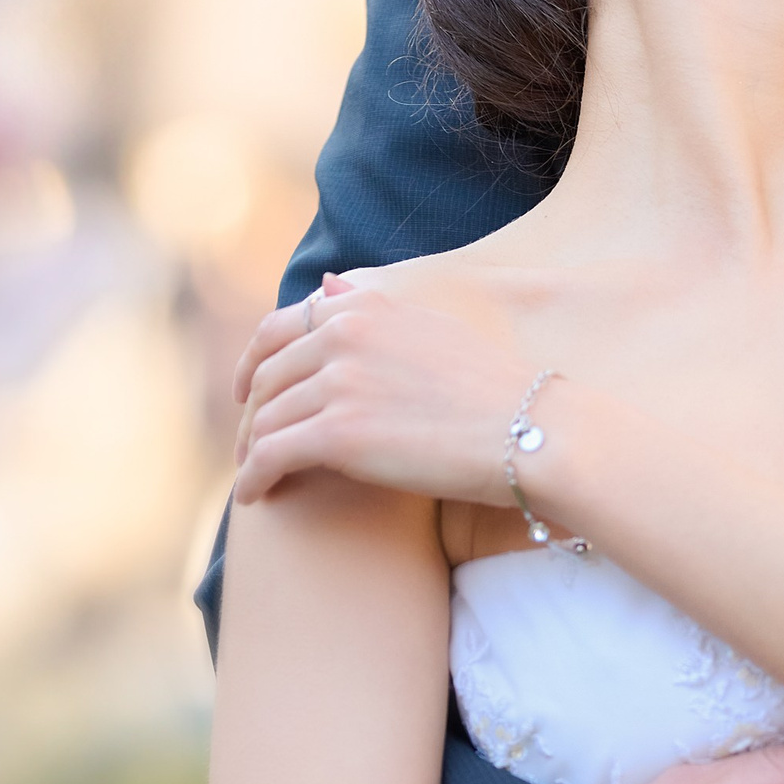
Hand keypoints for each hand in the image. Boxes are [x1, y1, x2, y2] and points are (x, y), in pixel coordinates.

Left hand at [233, 273, 525, 504]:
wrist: (532, 431)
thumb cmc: (494, 391)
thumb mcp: (431, 327)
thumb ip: (373, 308)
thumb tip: (327, 285)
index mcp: (364, 307)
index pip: (279, 329)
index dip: (254, 365)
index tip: (251, 395)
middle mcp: (344, 334)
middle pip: (267, 378)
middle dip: (252, 416)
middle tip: (252, 447)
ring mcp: (339, 382)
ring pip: (265, 420)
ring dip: (252, 453)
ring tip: (256, 478)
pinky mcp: (338, 434)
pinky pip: (270, 456)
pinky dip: (254, 479)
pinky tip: (255, 497)